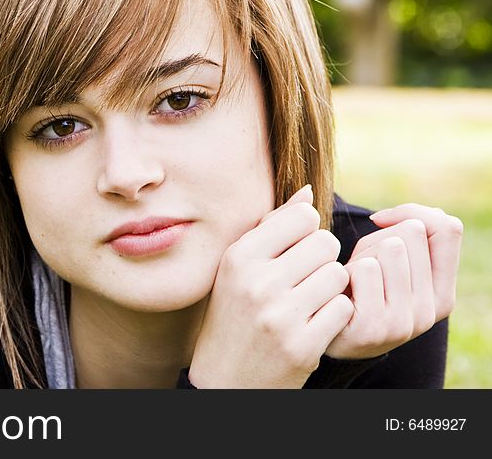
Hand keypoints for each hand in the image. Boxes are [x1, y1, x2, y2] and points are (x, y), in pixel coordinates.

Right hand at [188, 185, 353, 387]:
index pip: (302, 217)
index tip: (296, 250)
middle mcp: (256, 283)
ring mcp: (280, 315)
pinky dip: (336, 315)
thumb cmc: (235, 313)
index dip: (308, 231)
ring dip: (333, 288)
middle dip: (323, 258)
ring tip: (311, 300)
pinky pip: (343, 309)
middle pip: (326, 243)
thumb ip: (273, 227)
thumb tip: (309, 191)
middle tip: (307, 277)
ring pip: (338, 276)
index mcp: (239, 257)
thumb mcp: (239, 267)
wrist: (226, 379)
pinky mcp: (303, 345)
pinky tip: (316, 322)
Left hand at [326, 204, 462, 359]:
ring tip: (353, 282)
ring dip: (362, 256)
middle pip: (412, 232)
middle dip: (379, 239)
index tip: (383, 223)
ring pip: (391, 247)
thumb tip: (396, 219)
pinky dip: (346, 271)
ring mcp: (405, 323)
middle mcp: (430, 311)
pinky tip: (340, 294)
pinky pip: (366, 269)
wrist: (322, 330)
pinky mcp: (375, 328)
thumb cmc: (357, 284)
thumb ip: (406, 229)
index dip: (412, 213)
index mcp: (442, 294)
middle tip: (364, 269)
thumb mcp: (387, 255)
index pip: (448, 229)